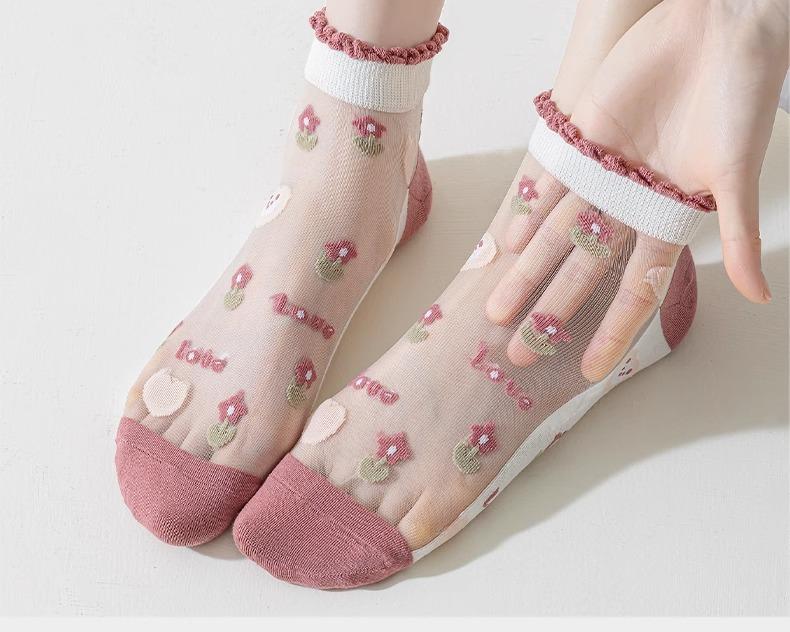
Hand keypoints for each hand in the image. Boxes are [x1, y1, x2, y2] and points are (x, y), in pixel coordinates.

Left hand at [487, 0, 788, 379]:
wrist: (718, 25)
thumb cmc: (741, 95)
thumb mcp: (738, 170)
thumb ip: (736, 233)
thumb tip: (758, 295)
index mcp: (668, 219)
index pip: (636, 290)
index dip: (612, 331)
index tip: (589, 372)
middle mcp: (630, 205)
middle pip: (584, 272)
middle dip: (551, 314)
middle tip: (518, 352)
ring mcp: (603, 174)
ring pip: (557, 234)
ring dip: (526, 272)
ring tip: (498, 309)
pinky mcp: (584, 139)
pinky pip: (550, 182)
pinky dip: (527, 211)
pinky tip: (506, 242)